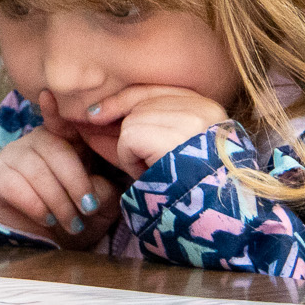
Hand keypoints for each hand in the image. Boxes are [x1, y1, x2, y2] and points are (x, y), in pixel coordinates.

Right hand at [0, 103, 121, 249]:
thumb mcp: (98, 206)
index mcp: (63, 141)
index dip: (54, 110)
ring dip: (59, 201)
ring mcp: (11, 158)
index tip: (48, 95)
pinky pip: (16, 186)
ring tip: (72, 224)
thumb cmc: (74, 217)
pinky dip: (38, 206)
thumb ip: (102, 190)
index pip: (60, 121)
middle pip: (55, 149)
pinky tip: (47, 219)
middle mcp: (34, 142)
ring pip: (37, 170)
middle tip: (88, 208)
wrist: (44, 245)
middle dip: (76, 181)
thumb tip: (94, 188)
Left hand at [84, 85, 230, 176]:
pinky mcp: (167, 136)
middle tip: (100, 130)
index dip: (125, 101)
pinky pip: (128, 139)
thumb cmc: (188, 189)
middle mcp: (202, 109)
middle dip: (118, 118)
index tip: (98, 112)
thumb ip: (141, 127)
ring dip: (132, 150)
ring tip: (152, 169)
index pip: (158, 91)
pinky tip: (148, 174)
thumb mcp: (169, 151)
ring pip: (132, 121)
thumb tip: (94, 115)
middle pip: (141, 103)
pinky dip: (129, 160)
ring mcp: (187, 120)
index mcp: (210, 111)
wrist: (209, 213)